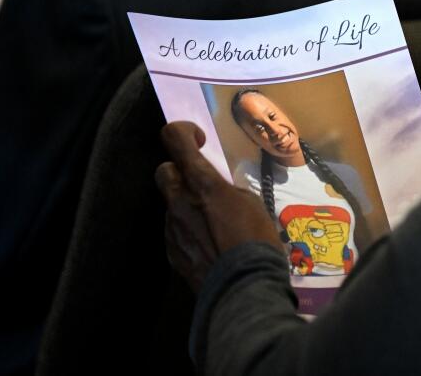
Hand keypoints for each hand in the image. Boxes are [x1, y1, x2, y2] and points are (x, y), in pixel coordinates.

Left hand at [155, 121, 279, 291]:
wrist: (242, 288)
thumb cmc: (256, 240)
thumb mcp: (252, 204)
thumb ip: (227, 191)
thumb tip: (219, 192)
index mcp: (202, 183)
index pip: (174, 139)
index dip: (182, 132)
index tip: (198, 142)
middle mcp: (179, 201)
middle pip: (164, 171)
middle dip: (180, 172)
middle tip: (202, 185)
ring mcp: (172, 228)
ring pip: (171, 204)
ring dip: (187, 206)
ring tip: (214, 225)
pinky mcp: (171, 252)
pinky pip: (175, 231)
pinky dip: (189, 232)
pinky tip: (210, 246)